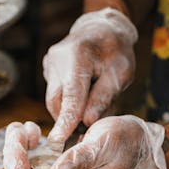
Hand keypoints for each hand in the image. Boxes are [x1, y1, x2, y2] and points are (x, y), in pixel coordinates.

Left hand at [2, 116, 166, 168]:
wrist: (135, 138)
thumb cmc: (124, 142)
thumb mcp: (104, 146)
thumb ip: (80, 162)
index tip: (18, 148)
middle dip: (13, 157)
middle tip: (18, 129)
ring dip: (15, 150)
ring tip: (24, 127)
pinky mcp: (55, 165)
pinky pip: (29, 162)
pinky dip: (23, 145)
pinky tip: (32, 129)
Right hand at [43, 8, 137, 145]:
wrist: (102, 29)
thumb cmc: (116, 51)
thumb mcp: (120, 74)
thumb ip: (103, 97)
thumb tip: (87, 121)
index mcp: (78, 56)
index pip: (71, 95)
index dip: (66, 119)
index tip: (59, 140)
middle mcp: (57, 58)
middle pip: (57, 99)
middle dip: (68, 119)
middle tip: (85, 131)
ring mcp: (49, 62)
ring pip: (53, 98)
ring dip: (67, 110)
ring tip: (87, 110)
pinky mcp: (47, 67)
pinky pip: (54, 91)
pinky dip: (65, 100)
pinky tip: (81, 96)